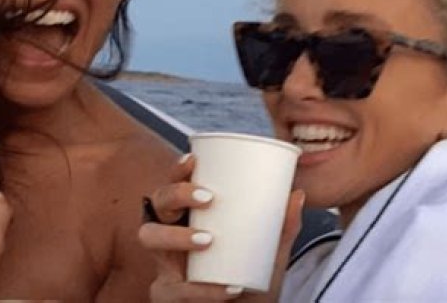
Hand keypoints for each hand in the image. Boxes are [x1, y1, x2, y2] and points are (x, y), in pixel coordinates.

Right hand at [138, 154, 303, 301]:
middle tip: (209, 197)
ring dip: (176, 235)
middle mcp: (170, 237)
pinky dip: (203, 290)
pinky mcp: (167, 295)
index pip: (177, 185)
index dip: (178, 171)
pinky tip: (229, 288)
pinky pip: (174, 290)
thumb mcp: (269, 253)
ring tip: (208, 239)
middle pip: (156, 204)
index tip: (194, 159)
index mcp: (190, 218)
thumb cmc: (249, 280)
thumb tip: (297, 193)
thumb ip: (282, 227)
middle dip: (176, 193)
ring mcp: (165, 265)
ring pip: (149, 239)